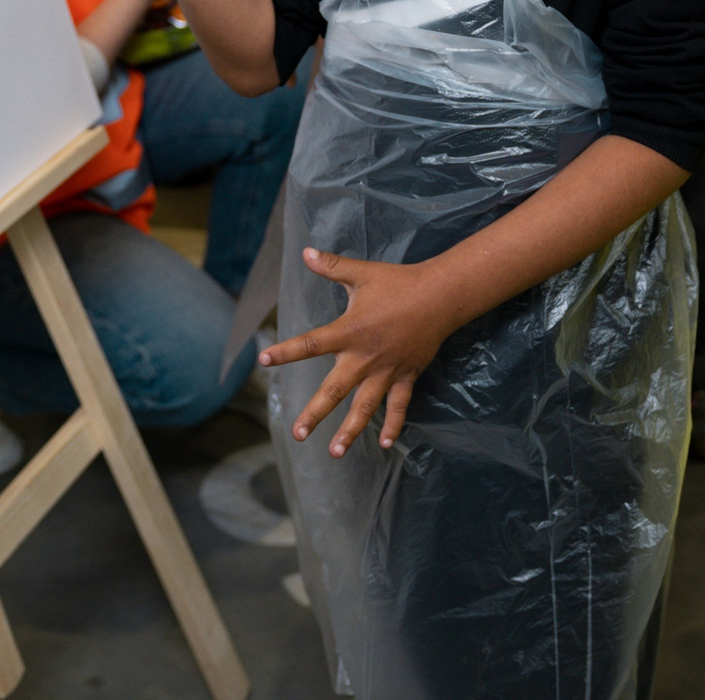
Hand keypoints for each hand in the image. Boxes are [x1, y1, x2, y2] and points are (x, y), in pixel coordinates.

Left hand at [262, 247, 460, 455]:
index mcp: (350, 331)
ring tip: (335, 452)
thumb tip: (305, 252)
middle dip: (315, 413)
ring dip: (350, 430)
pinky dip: (394, 425)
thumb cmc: (398, 283)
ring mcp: (387, 371)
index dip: (286, 352)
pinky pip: (399, 406)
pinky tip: (383, 445)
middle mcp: (365, 357)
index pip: (311, 344)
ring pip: (366, 406)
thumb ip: (331, 267)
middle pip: (335, 390)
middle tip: (298, 434)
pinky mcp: (407, 376)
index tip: (264, 361)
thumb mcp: (362, 273)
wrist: (440, 295)